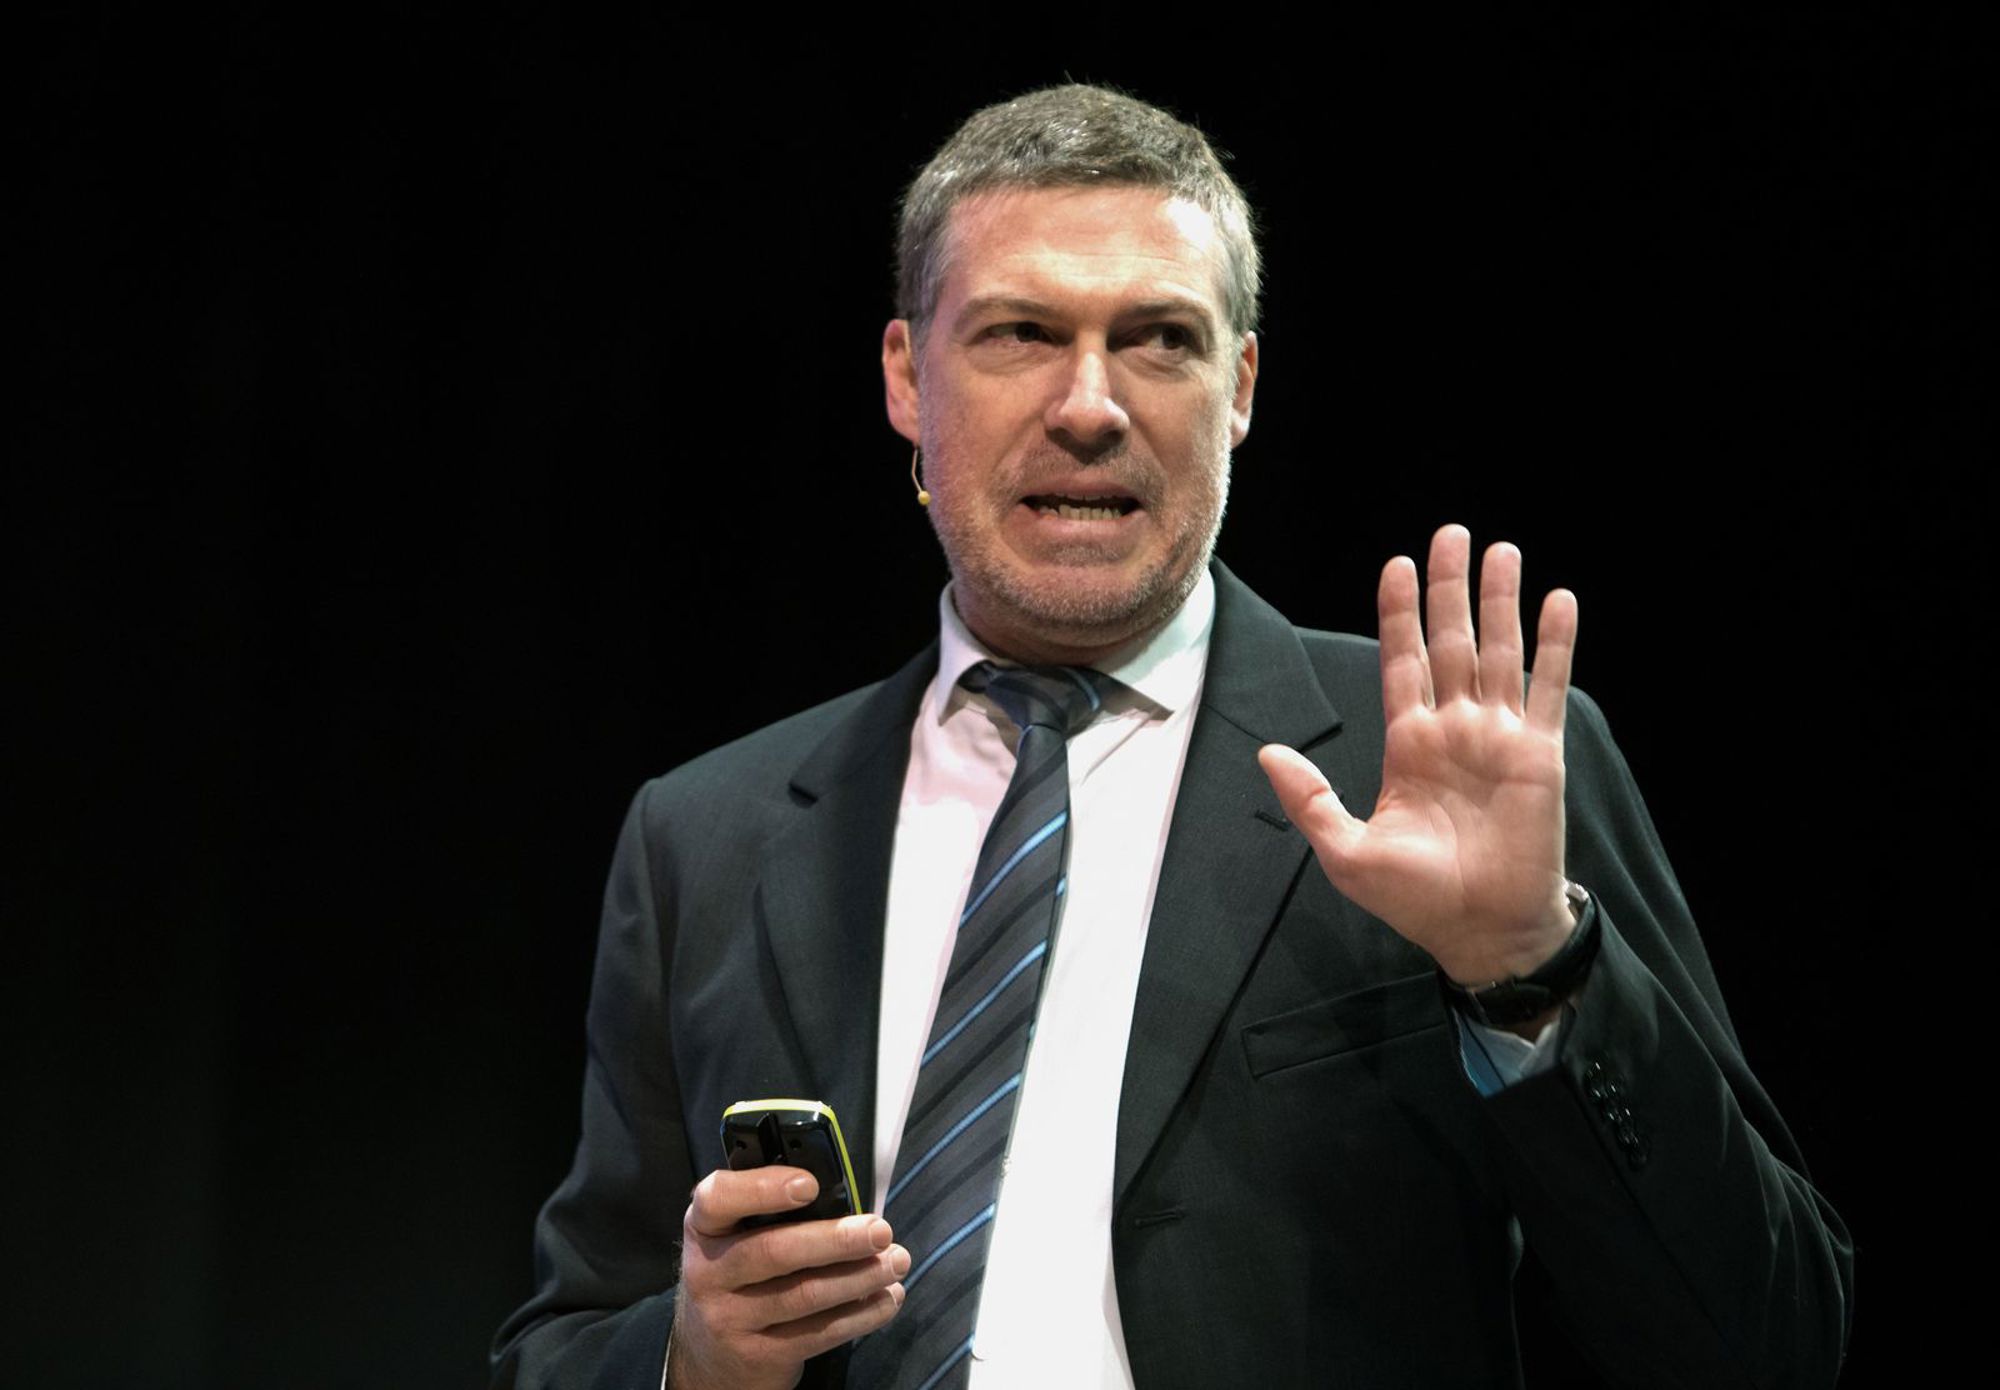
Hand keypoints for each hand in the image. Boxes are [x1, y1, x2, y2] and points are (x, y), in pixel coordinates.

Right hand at [667, 1166, 907, 1389]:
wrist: (711, 1356)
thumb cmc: (739, 1277)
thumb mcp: (735, 1237)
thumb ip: (772, 1214)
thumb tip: (848, 1202)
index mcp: (704, 1228)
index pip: (718, 1199)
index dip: (763, 1188)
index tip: (810, 1185)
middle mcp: (708, 1273)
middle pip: (773, 1252)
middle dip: (835, 1240)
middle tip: (880, 1230)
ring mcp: (730, 1320)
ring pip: (803, 1295)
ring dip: (859, 1277)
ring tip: (895, 1261)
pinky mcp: (759, 1356)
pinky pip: (818, 1334)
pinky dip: (861, 1314)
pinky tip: (886, 1298)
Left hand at [1258, 524, 1578, 984]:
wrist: (1482, 932)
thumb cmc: (1414, 900)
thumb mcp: (1346, 851)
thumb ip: (1309, 799)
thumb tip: (1267, 752)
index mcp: (1408, 743)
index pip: (1402, 661)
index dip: (1399, 613)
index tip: (1396, 564)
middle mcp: (1454, 729)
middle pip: (1451, 641)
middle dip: (1449, 588)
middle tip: (1450, 532)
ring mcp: (1499, 737)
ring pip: (1500, 652)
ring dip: (1501, 601)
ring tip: (1501, 550)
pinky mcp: (1539, 754)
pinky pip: (1548, 688)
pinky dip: (1554, 645)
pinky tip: (1558, 600)